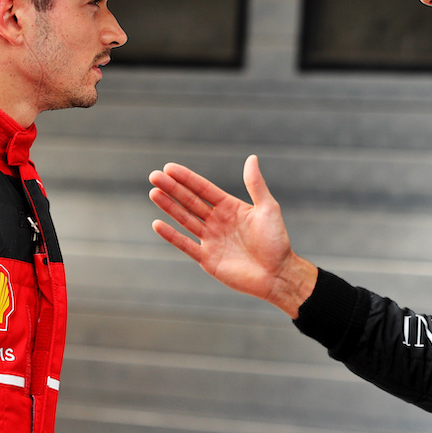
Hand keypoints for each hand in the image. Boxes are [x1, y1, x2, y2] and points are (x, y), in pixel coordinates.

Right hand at [149, 155, 316, 316]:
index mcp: (230, 207)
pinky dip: (171, 235)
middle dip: (172, 188)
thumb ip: (256, 184)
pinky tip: (157, 224)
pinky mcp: (207, 259)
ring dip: (169, 207)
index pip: (203, 189)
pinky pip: (185, 245)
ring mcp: (211, 240)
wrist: (278, 274)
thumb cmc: (276, 240)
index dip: (187, 178)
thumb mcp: (268, 208)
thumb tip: (252, 157)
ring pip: (185, 220)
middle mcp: (217, 221)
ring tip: (153, 192)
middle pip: (190, 201)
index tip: (169, 167)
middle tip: (154, 176)